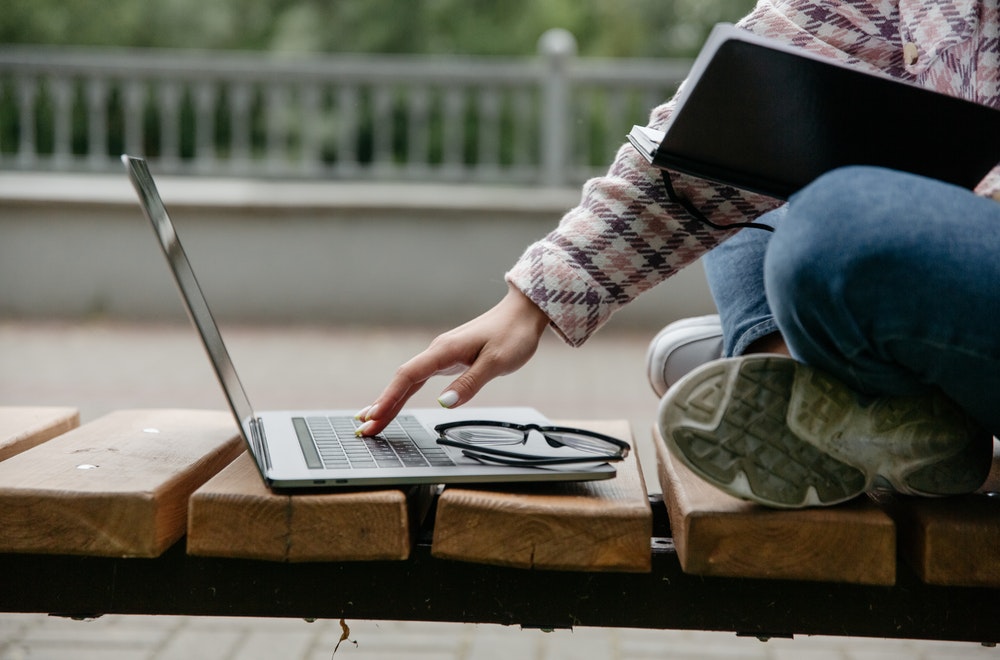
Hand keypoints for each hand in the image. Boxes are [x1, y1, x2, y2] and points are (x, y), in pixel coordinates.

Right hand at [355, 285, 549, 435]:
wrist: (523, 313)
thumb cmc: (513, 334)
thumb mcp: (496, 362)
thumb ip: (470, 383)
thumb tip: (444, 403)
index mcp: (445, 350)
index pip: (408, 376)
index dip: (389, 398)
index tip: (374, 417)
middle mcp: (438, 351)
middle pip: (401, 380)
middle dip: (382, 405)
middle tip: (364, 428)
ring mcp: (441, 355)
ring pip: (408, 381)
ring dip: (390, 401)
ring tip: (373, 421)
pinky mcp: (448, 359)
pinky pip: (419, 379)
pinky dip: (404, 393)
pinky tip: (395, 403)